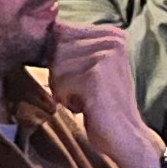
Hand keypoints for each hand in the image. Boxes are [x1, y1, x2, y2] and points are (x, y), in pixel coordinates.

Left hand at [41, 18, 165, 167]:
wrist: (126, 137)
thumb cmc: (101, 105)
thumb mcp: (88, 67)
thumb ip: (71, 47)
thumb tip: (40, 30)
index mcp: (112, 32)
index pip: (60, 33)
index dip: (62, 62)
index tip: (84, 80)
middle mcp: (113, 38)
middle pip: (57, 49)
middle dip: (62, 76)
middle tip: (86, 93)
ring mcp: (107, 54)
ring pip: (56, 67)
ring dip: (65, 89)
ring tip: (88, 100)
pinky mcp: (98, 74)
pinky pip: (61, 82)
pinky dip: (68, 100)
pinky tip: (89, 106)